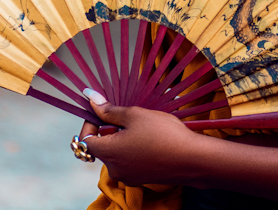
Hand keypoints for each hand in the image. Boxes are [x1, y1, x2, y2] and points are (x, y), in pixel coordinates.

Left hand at [77, 89, 207, 186]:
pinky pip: (130, 161)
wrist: (192, 159)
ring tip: (143, 127)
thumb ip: (109, 110)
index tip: (101, 112)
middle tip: (128, 116)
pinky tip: (151, 139)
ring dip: (123, 139)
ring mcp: (128, 177)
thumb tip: (89, 99)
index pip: (85, 140)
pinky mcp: (141, 179)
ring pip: (117, 154)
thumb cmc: (163, 134)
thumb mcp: (134, 115)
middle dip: (110, 130)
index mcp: (108, 153)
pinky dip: (134, 149)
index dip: (90, 124)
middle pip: (102, 147)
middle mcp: (114, 169)